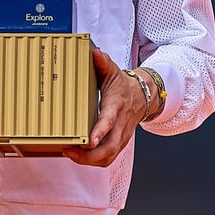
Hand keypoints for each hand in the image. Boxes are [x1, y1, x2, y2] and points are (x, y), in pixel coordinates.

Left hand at [63, 47, 145, 167]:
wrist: (144, 97)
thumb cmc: (124, 86)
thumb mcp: (114, 72)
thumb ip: (103, 63)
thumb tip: (95, 53)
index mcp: (117, 106)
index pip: (109, 122)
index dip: (100, 132)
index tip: (90, 141)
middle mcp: (121, 125)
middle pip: (108, 148)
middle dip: (88, 156)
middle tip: (69, 151)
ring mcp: (121, 136)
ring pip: (108, 156)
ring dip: (89, 161)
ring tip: (71, 154)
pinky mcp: (119, 143)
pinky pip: (108, 158)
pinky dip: (94, 162)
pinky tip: (80, 157)